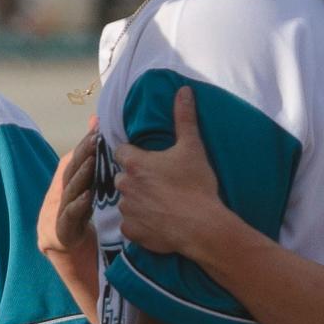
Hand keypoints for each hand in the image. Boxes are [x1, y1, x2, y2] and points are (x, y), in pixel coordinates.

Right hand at [38, 122, 97, 255]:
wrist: (61, 240)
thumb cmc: (78, 204)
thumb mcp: (86, 179)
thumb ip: (90, 152)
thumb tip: (97, 120)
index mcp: (69, 177)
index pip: (77, 156)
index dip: (86, 142)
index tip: (99, 128)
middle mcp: (63, 189)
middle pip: (72, 168)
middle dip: (83, 153)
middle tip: (96, 139)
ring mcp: (61, 207)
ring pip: (71, 188)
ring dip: (82, 175)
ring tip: (93, 162)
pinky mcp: (64, 227)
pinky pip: (70, 214)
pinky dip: (78, 205)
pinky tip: (88, 196)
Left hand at [116, 86, 225, 257]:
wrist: (202, 226)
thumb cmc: (196, 184)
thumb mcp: (193, 147)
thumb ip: (184, 117)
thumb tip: (183, 90)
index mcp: (135, 163)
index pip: (121, 151)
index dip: (133, 153)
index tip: (148, 158)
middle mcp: (124, 185)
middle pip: (123, 177)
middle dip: (136, 178)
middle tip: (160, 182)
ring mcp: (126, 210)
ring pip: (127, 201)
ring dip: (138, 201)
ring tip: (161, 204)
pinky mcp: (131, 232)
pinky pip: (131, 225)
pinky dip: (141, 223)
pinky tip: (159, 222)